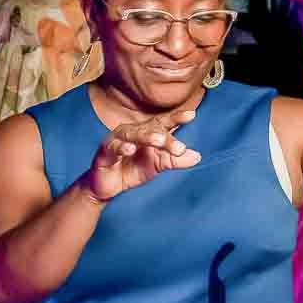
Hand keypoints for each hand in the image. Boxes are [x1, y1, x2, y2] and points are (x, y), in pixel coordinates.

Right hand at [83, 106, 200, 201]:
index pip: (163, 123)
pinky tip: (130, 149)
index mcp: (146, 132)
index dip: (176, 118)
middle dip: (164, 135)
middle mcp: (133, 131)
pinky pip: (113, 147)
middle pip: (150, 128)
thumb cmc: (132, 169)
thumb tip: (197, 156)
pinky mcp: (104, 152)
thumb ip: (175, 160)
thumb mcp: (157, 165)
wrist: (108, 187)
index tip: (192, 115)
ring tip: (158, 141)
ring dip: (145, 136)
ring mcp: (118, 140)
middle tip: (178, 146)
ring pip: (132, 134)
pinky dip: (121, 147)